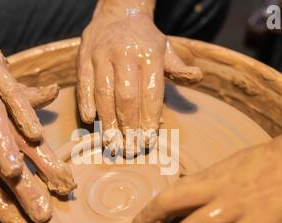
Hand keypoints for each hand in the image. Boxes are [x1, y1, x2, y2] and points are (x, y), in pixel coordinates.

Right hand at [77, 0, 201, 150]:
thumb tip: (197, 77)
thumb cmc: (144, 39)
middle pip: (126, 98)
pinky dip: (85, 103)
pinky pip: (83, 84)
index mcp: (149, 55)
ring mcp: (102, 56)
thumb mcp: (165, 49)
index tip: (147, 141)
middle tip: (130, 149)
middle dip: (129, 126)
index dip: (149, 120)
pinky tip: (89, 121)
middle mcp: (125, 55)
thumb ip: (179, 68)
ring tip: (112, 144)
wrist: (118, 12)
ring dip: (107, 122)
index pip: (151, 94)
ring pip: (104, 95)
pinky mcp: (83, 59)